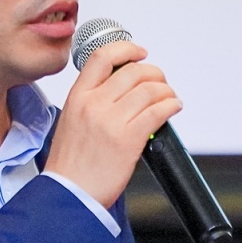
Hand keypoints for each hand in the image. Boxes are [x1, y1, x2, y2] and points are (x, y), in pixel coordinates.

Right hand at [45, 40, 182, 209]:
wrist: (69, 194)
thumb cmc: (70, 165)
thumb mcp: (71, 121)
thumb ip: (92, 101)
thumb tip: (121, 90)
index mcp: (77, 97)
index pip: (103, 57)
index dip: (126, 48)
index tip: (139, 52)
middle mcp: (94, 104)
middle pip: (134, 71)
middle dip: (154, 73)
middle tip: (159, 81)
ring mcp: (112, 121)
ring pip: (150, 89)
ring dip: (166, 90)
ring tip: (169, 97)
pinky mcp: (129, 139)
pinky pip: (159, 111)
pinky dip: (171, 105)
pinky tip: (173, 108)